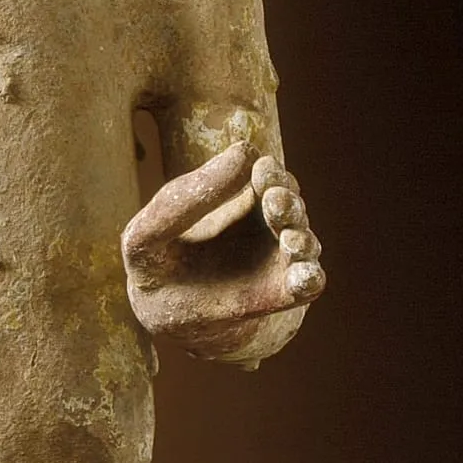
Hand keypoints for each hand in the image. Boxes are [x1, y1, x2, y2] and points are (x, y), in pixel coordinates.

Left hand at [121, 140, 324, 357]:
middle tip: (274, 201)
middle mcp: (266, 223)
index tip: (260, 170)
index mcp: (240, 196)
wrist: (154, 310)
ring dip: (301, 240)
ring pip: (304, 242)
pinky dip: (310, 278)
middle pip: (290, 205)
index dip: (268, 172)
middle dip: (287, 203)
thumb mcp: (156, 227)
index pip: (266, 176)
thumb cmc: (153, 259)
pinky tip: (303, 277)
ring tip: (289, 242)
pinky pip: (307, 283)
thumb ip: (192, 193)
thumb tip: (244, 152)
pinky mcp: (281, 294)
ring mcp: (277, 259)